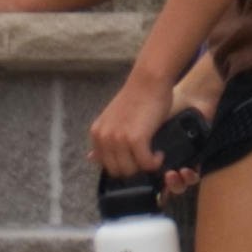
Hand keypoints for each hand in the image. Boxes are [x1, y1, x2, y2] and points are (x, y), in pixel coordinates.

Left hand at [90, 70, 169, 184]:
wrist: (149, 81)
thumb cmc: (137, 97)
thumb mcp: (113, 120)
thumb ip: (105, 140)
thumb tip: (91, 159)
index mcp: (97, 134)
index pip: (106, 164)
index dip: (123, 166)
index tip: (136, 161)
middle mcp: (104, 138)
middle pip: (117, 170)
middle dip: (134, 169)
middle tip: (148, 160)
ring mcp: (118, 139)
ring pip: (131, 169)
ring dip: (145, 167)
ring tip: (154, 156)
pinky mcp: (136, 138)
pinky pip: (145, 162)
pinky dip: (154, 163)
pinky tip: (160, 154)